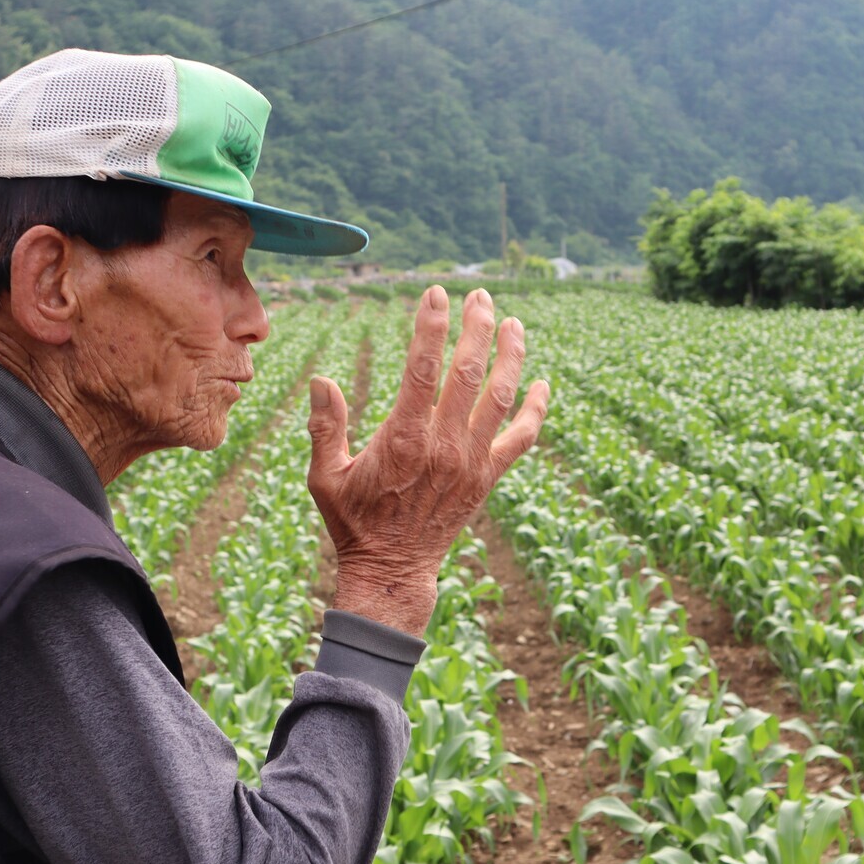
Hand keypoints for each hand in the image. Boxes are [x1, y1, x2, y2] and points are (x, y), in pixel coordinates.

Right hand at [307, 286, 549, 635]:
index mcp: (402, 438)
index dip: (431, 326)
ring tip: (514, 323)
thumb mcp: (324, 476)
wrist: (393, 570)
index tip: (436, 293)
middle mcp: (443, 446)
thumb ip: (324, 426)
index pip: (421, 368)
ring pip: (501, 398)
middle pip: (469, 373)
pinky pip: (521, 439)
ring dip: (511, 356)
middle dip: (478, 328)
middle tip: (481, 296)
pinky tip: (542, 384)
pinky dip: (535, 410)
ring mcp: (471, 462)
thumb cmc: (354, 521)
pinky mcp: (488, 478)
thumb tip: (322, 379)